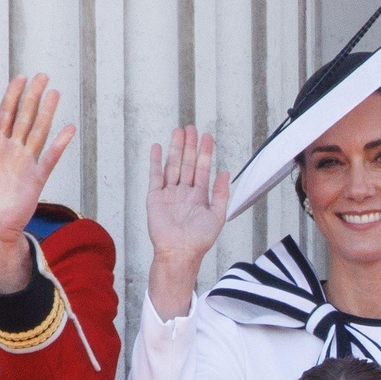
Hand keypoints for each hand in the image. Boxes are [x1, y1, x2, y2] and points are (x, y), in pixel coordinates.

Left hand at [0, 74, 75, 293]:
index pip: (5, 116)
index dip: (12, 97)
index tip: (20, 79)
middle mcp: (11, 152)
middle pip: (24, 118)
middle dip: (32, 97)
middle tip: (42, 76)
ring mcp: (25, 164)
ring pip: (37, 132)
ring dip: (46, 113)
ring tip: (54, 93)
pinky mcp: (36, 180)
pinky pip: (49, 159)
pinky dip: (59, 145)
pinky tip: (68, 129)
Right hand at [146, 126, 231, 319]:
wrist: (180, 252)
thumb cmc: (199, 239)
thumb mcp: (217, 215)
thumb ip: (221, 193)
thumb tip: (225, 172)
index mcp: (199, 197)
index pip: (202, 169)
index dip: (205, 152)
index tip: (207, 137)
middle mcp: (184, 193)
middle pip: (186, 163)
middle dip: (189, 146)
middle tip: (191, 127)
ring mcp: (169, 194)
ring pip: (172, 166)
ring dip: (175, 148)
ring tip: (178, 131)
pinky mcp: (155, 198)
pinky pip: (155, 176)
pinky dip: (156, 161)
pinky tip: (158, 147)